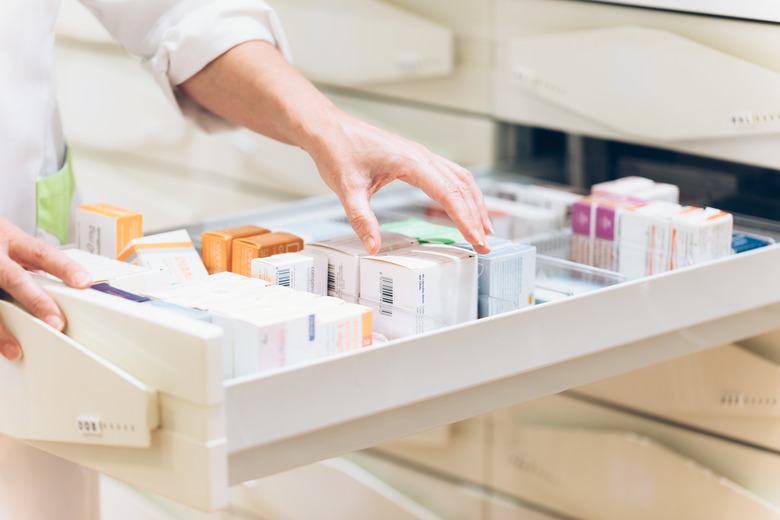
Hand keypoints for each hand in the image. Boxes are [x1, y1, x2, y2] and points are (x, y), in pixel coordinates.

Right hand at [0, 217, 91, 360]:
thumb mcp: (18, 247)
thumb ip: (38, 266)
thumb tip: (74, 290)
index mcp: (14, 243)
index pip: (44, 253)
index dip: (64, 267)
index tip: (83, 282)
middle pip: (16, 278)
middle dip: (37, 302)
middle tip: (57, 323)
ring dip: (3, 328)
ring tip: (16, 348)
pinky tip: (3, 346)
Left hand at [179, 41, 492, 252]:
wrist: (327, 128)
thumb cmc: (337, 151)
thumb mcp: (346, 190)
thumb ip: (362, 219)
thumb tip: (374, 246)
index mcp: (410, 161)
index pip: (449, 193)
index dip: (466, 219)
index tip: (478, 240)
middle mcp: (421, 156)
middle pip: (462, 186)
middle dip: (477, 216)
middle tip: (486, 244)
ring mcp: (421, 155)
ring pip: (460, 178)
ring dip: (475, 203)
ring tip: (484, 229)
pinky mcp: (415, 158)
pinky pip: (448, 174)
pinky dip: (462, 193)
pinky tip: (464, 207)